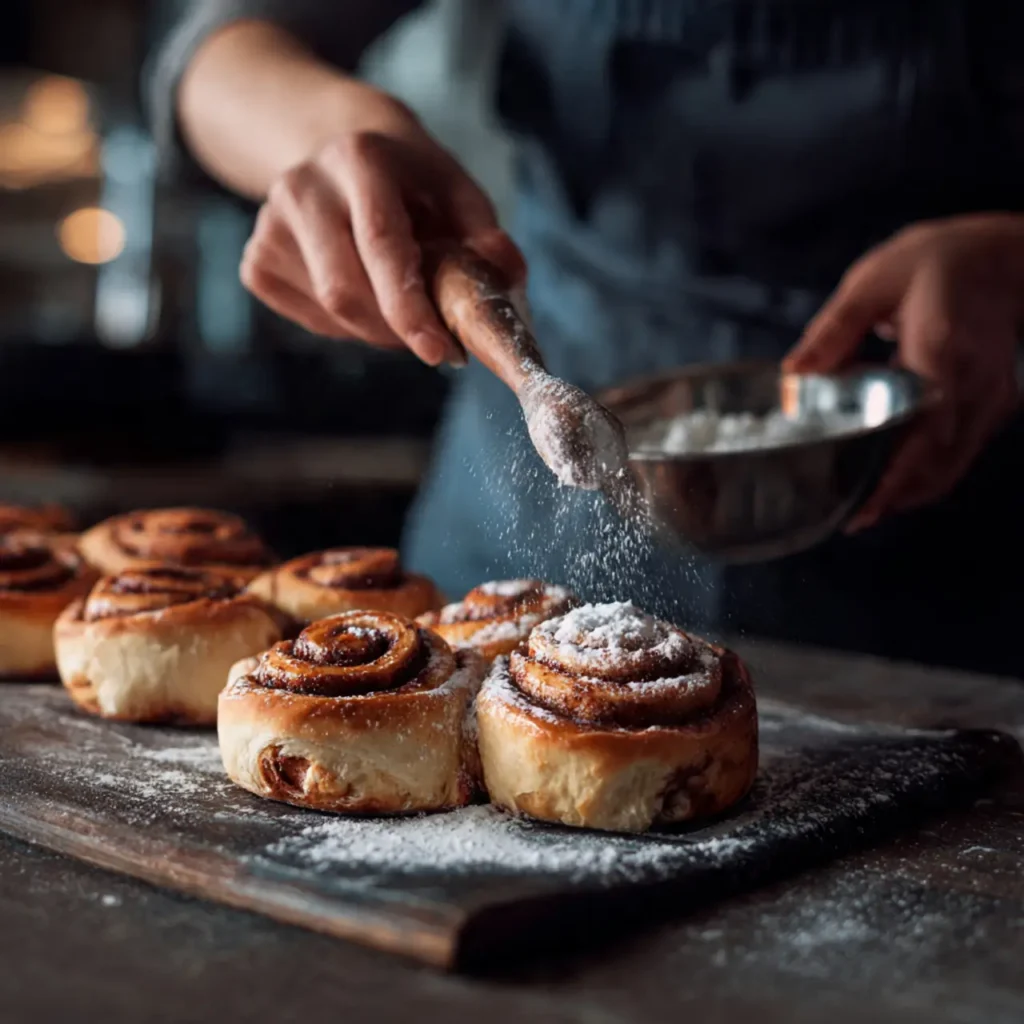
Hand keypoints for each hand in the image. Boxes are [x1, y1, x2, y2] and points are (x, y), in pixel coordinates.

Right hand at [239, 93, 523, 365]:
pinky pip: (310, 320)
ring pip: (329, 313)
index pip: (380, 245)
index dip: (407, 307)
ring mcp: (269, 225)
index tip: (437, 351)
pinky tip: (362, 294)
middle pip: (345, 291)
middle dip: (397, 331)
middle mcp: (302, 187)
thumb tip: (509, 273)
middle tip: (434, 340)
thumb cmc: (412, 184)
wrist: (341, 151)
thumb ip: (484, 235)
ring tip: (400, 304)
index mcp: (358, 160)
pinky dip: (346, 327)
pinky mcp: (255, 261)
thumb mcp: (456, 193)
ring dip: (377, 330)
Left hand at [784, 213, 1022, 530]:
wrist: (1005, 255)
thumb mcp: (873, 283)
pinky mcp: (994, 405)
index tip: (865, 504)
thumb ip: (831, 332)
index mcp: (941, 349)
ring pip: (954, 464)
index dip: (897, 473)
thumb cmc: (937, 261)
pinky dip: (928, 473)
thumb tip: (792, 376)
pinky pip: (961, 452)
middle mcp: (974, 382)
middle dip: (896, 496)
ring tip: (864, 509)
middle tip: (852, 518)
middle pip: (940, 459)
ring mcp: (991, 397)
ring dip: (911, 492)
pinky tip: (891, 480)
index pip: (925, 425)